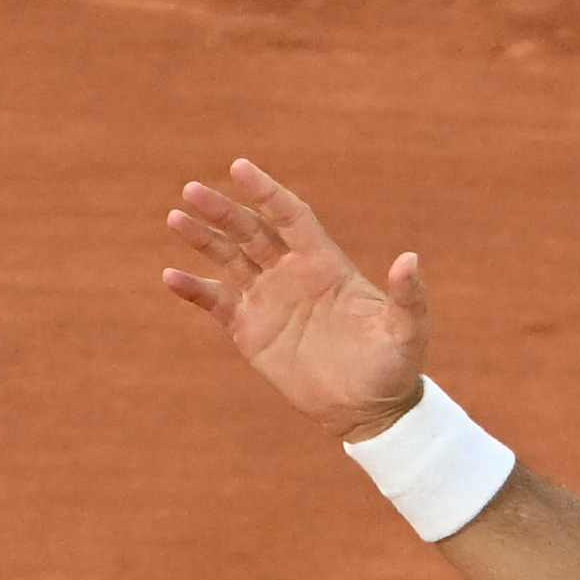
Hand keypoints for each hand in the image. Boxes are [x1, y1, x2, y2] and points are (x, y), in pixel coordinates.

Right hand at [160, 159, 430, 438]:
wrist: (367, 410)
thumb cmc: (392, 367)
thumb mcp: (406, 331)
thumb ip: (408, 297)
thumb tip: (409, 260)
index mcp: (324, 263)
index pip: (289, 215)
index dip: (265, 192)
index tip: (239, 169)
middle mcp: (291, 273)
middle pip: (250, 230)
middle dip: (222, 210)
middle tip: (191, 191)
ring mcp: (268, 300)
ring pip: (229, 258)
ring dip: (203, 238)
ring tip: (175, 218)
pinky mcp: (251, 331)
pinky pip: (217, 303)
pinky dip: (194, 290)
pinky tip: (170, 276)